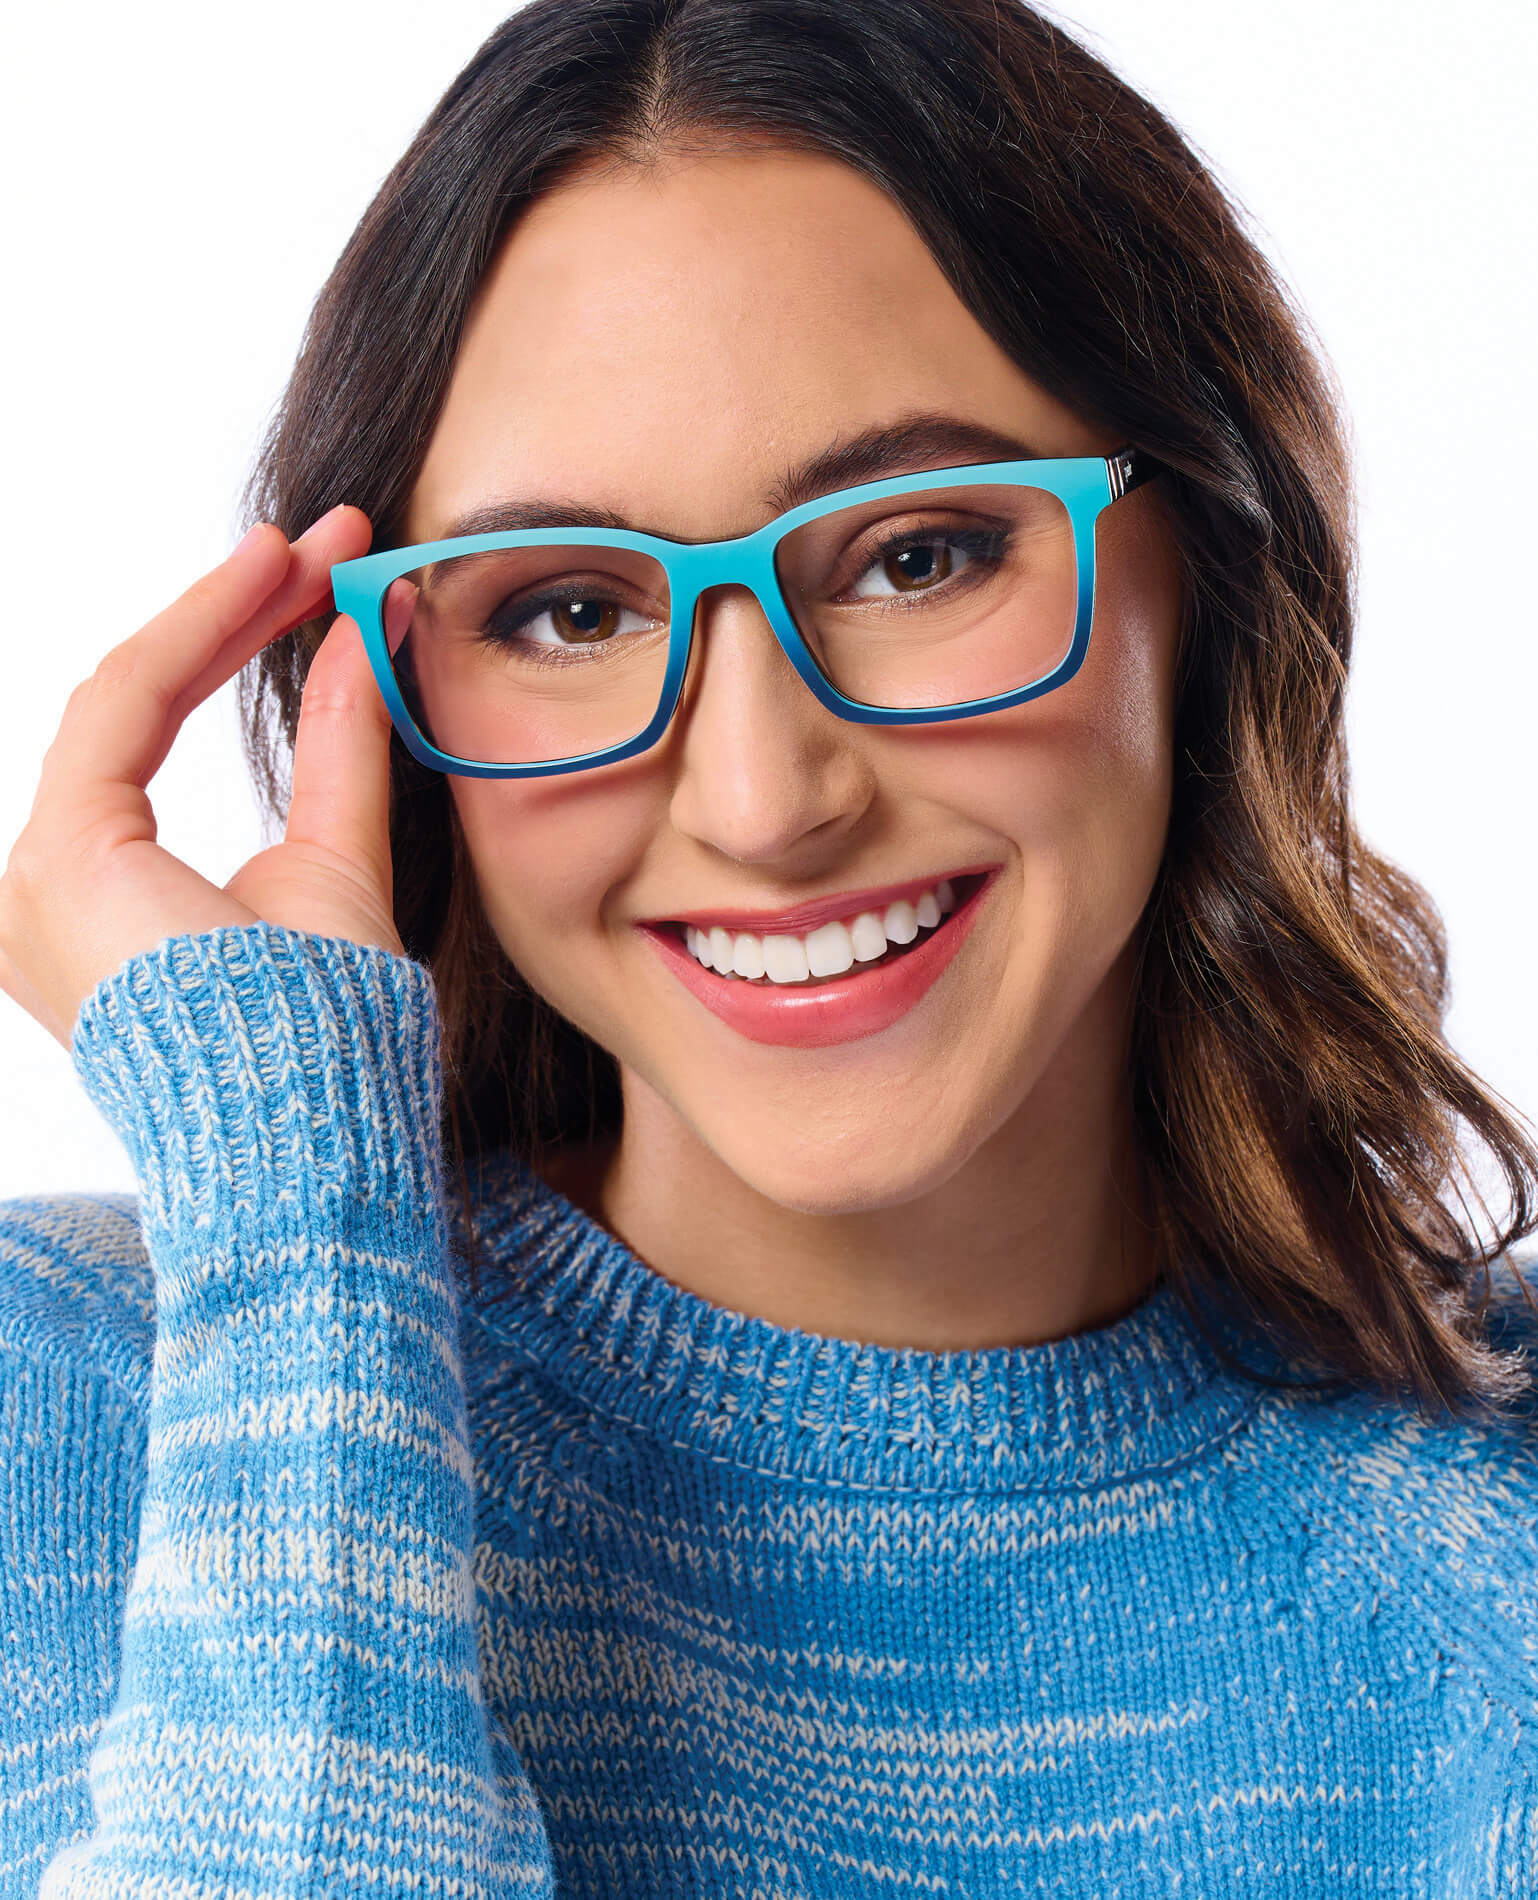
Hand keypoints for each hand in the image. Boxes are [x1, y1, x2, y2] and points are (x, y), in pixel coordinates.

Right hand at [0, 505, 402, 1049]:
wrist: (316, 1117)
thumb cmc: (327, 1027)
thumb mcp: (339, 861)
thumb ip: (340, 749)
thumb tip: (357, 636)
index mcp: (104, 896)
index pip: (155, 728)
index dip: (237, 642)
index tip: (327, 581)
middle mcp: (50, 883)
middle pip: (139, 700)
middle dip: (238, 610)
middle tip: (334, 543)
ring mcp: (43, 873)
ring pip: (129, 692)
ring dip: (225, 608)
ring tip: (321, 548)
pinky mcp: (62, 858)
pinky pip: (124, 707)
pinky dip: (196, 632)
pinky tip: (268, 577)